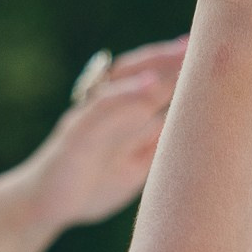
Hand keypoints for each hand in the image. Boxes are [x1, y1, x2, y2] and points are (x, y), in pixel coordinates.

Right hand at [3, 38, 188, 232]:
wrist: (45, 208)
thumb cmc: (91, 185)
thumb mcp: (134, 168)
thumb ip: (156, 147)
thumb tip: (193, 133)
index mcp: (121, 115)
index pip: (152, 81)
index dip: (178, 67)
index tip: (207, 52)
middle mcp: (104, 108)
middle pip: (139, 71)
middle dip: (169, 57)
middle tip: (199, 43)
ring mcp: (89, 116)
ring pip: (121, 81)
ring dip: (153, 65)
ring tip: (181, 54)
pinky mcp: (75, 133)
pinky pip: (100, 107)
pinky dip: (124, 94)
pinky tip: (148, 87)